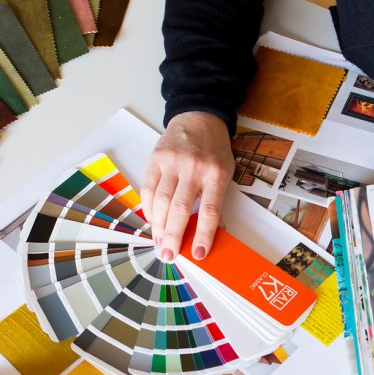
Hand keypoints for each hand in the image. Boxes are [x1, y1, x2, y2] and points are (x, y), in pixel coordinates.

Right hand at [141, 111, 233, 260]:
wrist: (199, 119)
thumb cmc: (214, 151)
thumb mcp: (225, 174)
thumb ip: (216, 202)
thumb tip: (211, 234)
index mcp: (216, 175)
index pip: (209, 212)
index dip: (203, 235)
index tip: (198, 254)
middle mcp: (193, 168)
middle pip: (180, 210)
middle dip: (173, 237)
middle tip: (169, 256)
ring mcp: (172, 162)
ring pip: (161, 202)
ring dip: (158, 227)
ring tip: (159, 243)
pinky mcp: (156, 159)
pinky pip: (148, 189)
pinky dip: (149, 209)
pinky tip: (153, 221)